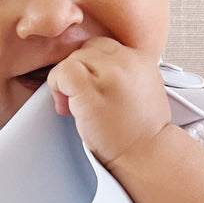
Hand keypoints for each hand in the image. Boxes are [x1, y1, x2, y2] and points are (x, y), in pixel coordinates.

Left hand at [46, 39, 171, 166]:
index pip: (103, 47)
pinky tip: (66, 107)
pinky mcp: (92, 91)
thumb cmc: (142, 132)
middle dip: (78, 73)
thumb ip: (124, 73)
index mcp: (140, 58)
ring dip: (66, 82)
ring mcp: (110, 75)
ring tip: (73, 108)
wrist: (147, 156)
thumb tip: (95, 69)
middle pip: (87, 50)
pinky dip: (56, 87)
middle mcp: (127, 61)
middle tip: (79, 100)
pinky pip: (62, 72)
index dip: (91, 67)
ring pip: (72, 59)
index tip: (91, 89)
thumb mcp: (144, 89)